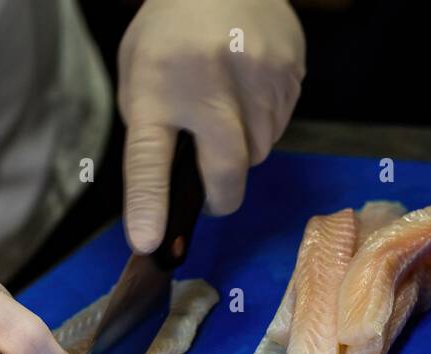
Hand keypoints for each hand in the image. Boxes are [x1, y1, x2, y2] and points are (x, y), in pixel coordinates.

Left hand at [118, 0, 304, 252]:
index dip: (149, 206)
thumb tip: (166, 203)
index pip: (148, 160)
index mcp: (155, 89)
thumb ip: (151, 135)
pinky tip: (248, 90)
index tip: (149, 242)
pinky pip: (281, 125)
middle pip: (226, 171)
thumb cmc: (169, 34)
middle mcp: (206, 83)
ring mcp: (255, 75)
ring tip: (226, 110)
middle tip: (214, 195)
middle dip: (221, 196)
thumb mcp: (139, 77)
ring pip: (259, 153)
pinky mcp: (290, 70)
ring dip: (243, 149)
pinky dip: (264, 122)